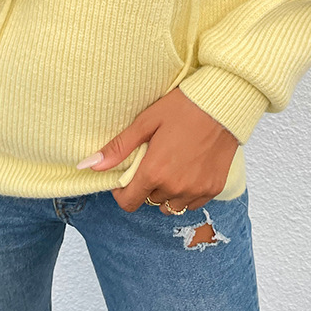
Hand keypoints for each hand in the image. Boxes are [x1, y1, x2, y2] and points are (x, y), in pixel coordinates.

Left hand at [78, 88, 239, 213]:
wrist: (222, 104)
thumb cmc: (182, 107)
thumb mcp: (146, 122)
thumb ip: (119, 147)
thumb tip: (88, 166)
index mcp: (154, 172)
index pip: (129, 203)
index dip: (122, 192)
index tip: (126, 177)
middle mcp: (175, 187)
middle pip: (150, 201)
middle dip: (146, 186)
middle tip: (153, 161)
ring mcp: (196, 190)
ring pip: (171, 206)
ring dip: (166, 192)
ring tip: (171, 166)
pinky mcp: (214, 189)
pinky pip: (192, 203)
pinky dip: (187, 192)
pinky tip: (189, 169)